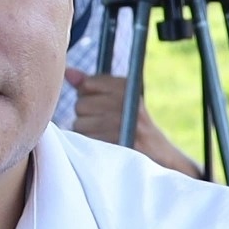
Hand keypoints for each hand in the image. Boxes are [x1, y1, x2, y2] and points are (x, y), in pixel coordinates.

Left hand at [65, 73, 200, 175]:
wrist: (160, 155)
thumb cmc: (132, 124)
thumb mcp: (117, 99)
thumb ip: (90, 85)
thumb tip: (68, 72)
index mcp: (127, 86)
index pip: (87, 85)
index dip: (88, 96)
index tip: (101, 105)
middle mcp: (126, 101)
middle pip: (80, 104)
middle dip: (86, 116)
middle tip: (105, 124)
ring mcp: (123, 122)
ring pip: (80, 124)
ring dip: (87, 132)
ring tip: (105, 135)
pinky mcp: (119, 142)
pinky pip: (87, 140)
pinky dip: (90, 145)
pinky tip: (105, 145)